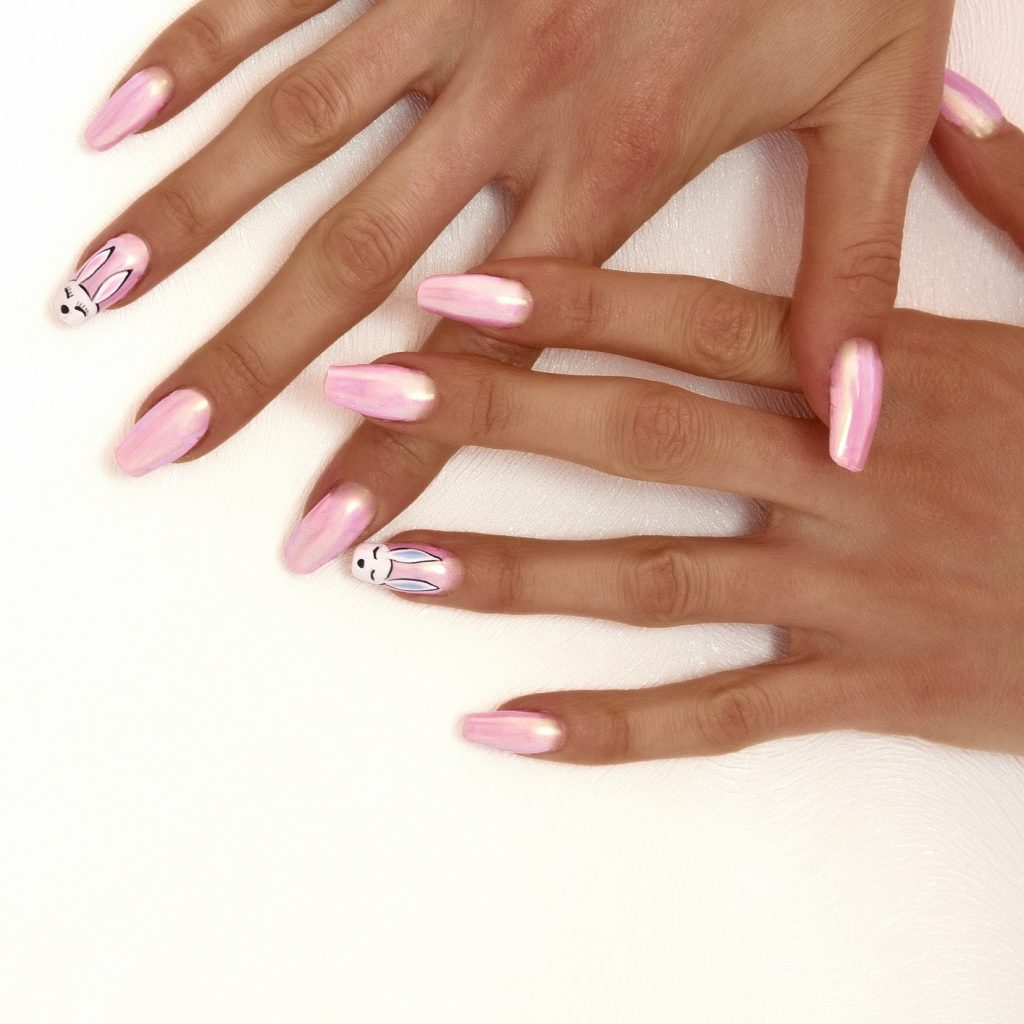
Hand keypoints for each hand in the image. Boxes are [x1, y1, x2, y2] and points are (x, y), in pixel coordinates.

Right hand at [67, 0, 951, 514]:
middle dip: (249, 362)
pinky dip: (194, 55)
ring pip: (291, 134)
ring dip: (186, 224)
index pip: (489, 355)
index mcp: (615, 162)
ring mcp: (448, 6)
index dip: (401, 452)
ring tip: (96, 307)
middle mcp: (512, 99)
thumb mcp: (880, 106)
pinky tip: (118, 123)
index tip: (324, 532)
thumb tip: (842, 429)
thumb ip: (851, 276)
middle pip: (354, 260)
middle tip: (158, 442)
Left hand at [318, 89, 1023, 762]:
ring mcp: (844, 594)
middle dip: (493, 409)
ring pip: (647, 580)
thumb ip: (1010, 193)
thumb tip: (956, 98)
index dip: (566, 298)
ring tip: (393, 560)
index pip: (691, 322)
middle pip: (634, 434)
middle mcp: (840, 479)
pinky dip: (607, 727)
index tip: (450, 288)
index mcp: (881, 373)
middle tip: (367, 392)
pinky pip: (716, 715)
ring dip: (511, 572)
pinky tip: (503, 726)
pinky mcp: (865, 692)